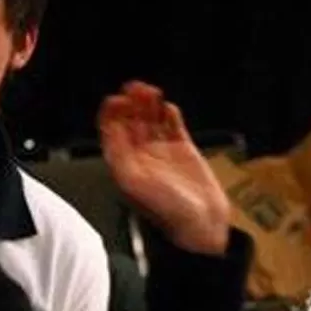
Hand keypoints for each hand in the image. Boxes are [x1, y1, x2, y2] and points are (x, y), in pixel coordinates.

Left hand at [98, 81, 229, 255]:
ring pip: (151, 121)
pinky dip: (170, 115)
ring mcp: (162, 153)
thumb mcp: (134, 183)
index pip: (112, 132)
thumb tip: (110, 132)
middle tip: (135, 88)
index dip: (111, 114)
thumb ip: (120, 157)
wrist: (200, 223)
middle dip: (131, 104)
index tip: (116, 99)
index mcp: (125, 164)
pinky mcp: (183, 151)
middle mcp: (141, 157)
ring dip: (149, 105)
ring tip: (151, 91)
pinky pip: (174, 126)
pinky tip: (168, 106)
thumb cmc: (166, 210)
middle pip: (130, 122)